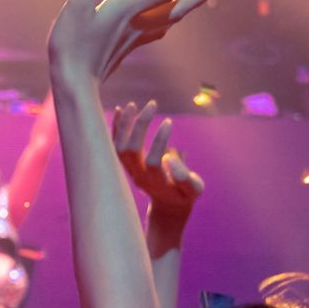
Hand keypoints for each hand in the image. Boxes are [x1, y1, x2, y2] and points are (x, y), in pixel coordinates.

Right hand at [47, 0, 214, 85]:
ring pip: (165, 24)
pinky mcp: (125, 50)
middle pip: (173, 11)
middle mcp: (135, 25)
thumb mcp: (76, 6)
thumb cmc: (72, 45)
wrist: (74, 84)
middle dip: (192, 0)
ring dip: (179, 12)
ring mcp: (132, 40)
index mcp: (128, 10)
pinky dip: (163, 24)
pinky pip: (153, 34)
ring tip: (188, 5)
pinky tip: (159, 27)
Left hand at [114, 100, 203, 219]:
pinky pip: (114, 145)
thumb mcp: (194, 190)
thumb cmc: (184, 193)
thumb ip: (186, 178)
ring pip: (118, 147)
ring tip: (132, 105)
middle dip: (139, 126)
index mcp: (156, 182)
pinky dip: (115, 128)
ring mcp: (129, 170)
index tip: (169, 121)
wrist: (166, 202)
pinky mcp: (125, 163)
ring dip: (123, 125)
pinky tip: (121, 110)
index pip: (152, 161)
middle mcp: (138, 176)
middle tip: (152, 104)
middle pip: (130, 151)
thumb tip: (169, 158)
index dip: (159, 141)